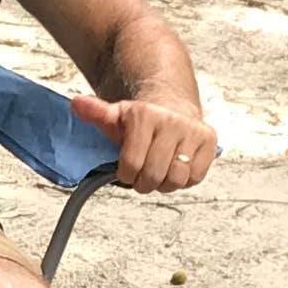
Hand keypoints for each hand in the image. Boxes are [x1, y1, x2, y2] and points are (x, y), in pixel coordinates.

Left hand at [69, 89, 217, 192]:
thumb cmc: (140, 119)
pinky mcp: (210, 140)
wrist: (173, 105)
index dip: (126, 174)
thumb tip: (76, 104)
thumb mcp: (115, 115)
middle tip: (142, 175)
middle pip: (154, 175)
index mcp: (145, 115)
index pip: (131, 164)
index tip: (126, 169)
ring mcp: (193, 130)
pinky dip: (184, 180)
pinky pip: (196, 176)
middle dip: (144, 182)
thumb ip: (96, 113)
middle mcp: (172, 120)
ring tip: (159, 172)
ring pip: (177, 179)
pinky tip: (176, 167)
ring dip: (165, 183)